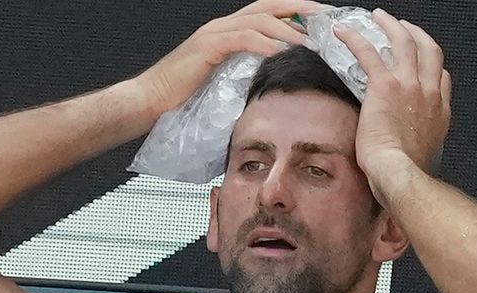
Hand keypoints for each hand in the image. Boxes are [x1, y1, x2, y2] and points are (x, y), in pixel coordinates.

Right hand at [135, 0, 326, 114]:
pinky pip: (243, 37)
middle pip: (268, 6)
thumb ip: (242, 70)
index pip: (266, 12)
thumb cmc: (181, 95)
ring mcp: (214, 33)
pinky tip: (281, 51)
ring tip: (309, 41)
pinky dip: (265, 42)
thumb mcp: (220, 80)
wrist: (151, 99)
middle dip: (299, 9)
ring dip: (287, 28)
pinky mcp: (208, 47)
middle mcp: (222, 25)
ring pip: (258, 19)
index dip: (294, 12)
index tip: (319, 20)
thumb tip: (269, 76)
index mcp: (226, 31)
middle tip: (325, 17)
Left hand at [334, 9, 451, 175]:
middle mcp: (428, 93)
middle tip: (402, 27)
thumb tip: (408, 147)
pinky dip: (354, 38)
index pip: (441, 78)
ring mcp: (409, 86)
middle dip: (416, 33)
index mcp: (439, 111)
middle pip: (429, 50)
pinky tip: (342, 32)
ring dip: (390, 25)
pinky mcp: (384, 85)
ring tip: (378, 17)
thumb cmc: (406, 173)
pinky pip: (368, 52)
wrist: (399, 172)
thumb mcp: (424, 156)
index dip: (431, 66)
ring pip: (404, 42)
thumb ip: (420, 143)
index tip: (421, 62)